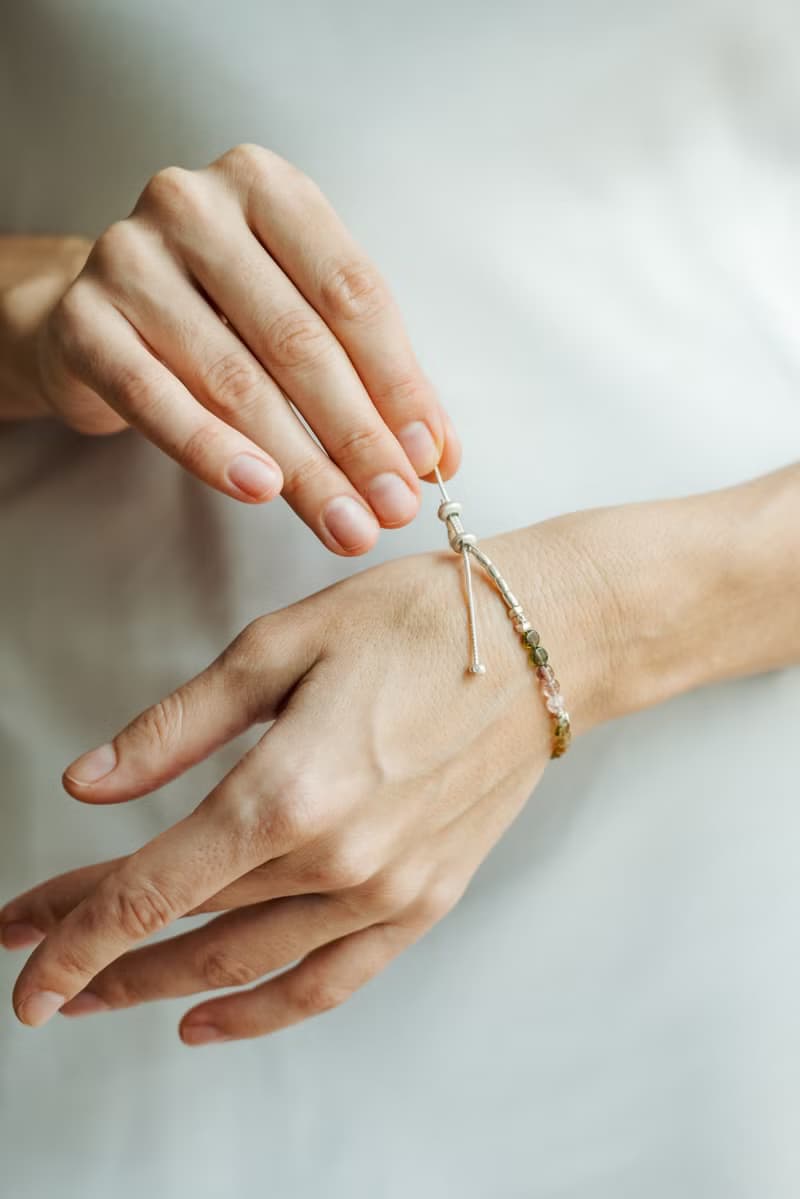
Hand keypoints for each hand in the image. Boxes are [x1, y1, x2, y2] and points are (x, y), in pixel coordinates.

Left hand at [0, 523, 610, 1043]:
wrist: (539, 644)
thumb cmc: (415, 623)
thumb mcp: (277, 647)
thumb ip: (176, 726)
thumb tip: (90, 782)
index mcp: (286, 790)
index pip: (149, 889)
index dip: (71, 932)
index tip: (20, 954)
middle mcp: (335, 860)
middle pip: (187, 929)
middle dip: (99, 956)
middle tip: (41, 969)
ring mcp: (386, 892)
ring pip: (247, 967)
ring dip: (164, 989)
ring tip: (107, 996)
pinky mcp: (423, 901)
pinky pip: (330, 981)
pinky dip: (263, 1012)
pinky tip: (212, 1020)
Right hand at [18, 144, 460, 552]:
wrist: (99, 317)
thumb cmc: (219, 316)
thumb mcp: (300, 318)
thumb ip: (369, 375)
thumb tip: (438, 453)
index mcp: (269, 188)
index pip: (352, 293)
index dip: (397, 382)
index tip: (429, 457)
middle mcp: (196, 206)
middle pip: (299, 340)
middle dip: (356, 436)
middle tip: (393, 506)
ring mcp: (130, 258)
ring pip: (235, 379)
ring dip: (300, 465)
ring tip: (344, 523)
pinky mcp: (83, 320)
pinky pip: (155, 398)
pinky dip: (211, 451)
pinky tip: (259, 491)